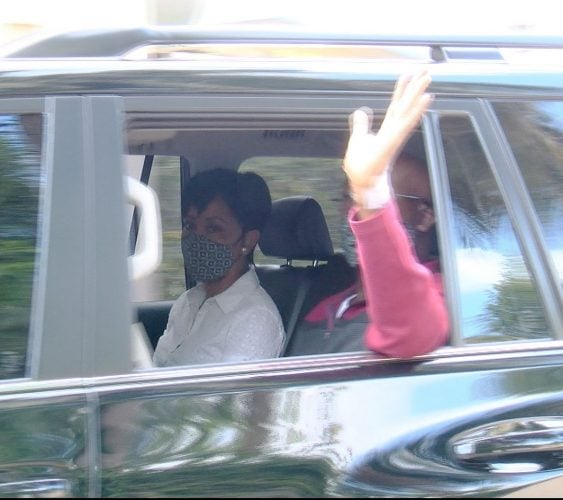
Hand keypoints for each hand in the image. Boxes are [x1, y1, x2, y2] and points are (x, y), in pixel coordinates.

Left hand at [343, 71, 432, 196]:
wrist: (363, 186)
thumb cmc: (361, 168)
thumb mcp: (357, 140)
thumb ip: (361, 125)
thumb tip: (361, 111)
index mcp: (386, 130)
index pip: (395, 106)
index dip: (401, 90)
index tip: (408, 73)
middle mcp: (393, 132)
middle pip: (405, 105)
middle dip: (415, 87)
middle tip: (426, 70)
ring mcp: (394, 137)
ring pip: (408, 112)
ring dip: (418, 95)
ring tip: (427, 78)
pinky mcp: (392, 144)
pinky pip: (405, 125)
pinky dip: (415, 112)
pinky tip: (425, 100)